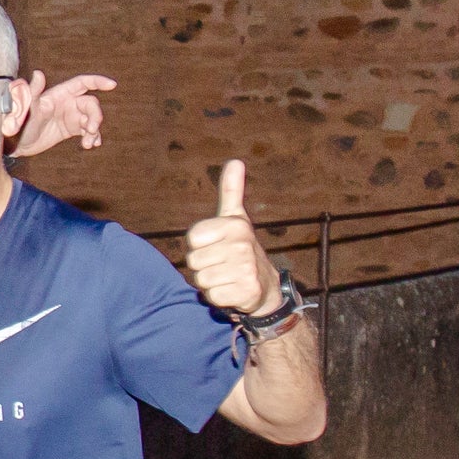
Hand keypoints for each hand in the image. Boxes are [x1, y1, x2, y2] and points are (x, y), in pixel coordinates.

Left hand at [8, 72, 116, 156]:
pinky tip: (91, 145)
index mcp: (58, 94)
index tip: (112, 85)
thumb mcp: (25, 108)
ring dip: (95, 130)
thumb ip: (32, 92)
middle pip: (91, 104)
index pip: (82, 83)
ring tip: (88, 144)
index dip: (98, 81)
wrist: (14, 143)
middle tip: (91, 130)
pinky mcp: (70, 130)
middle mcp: (66, 103)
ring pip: (91, 119)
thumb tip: (38, 73)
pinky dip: (93, 137)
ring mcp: (69, 117)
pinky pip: (87, 131)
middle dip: (95, 116)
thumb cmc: (16, 122)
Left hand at [184, 160, 277, 314]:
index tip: (215, 246)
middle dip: (204, 267)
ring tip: (227, 277)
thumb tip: (235, 161)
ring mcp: (246, 269)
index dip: (200, 246)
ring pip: (201, 280)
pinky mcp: (247, 292)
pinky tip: (232, 291)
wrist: (265, 286)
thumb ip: (231, 191)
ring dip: (210, 283)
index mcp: (235, 225)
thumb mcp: (235, 218)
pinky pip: (212, 296)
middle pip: (194, 261)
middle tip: (222, 264)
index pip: (193, 239)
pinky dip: (219, 297)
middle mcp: (242, 245)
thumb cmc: (241, 248)